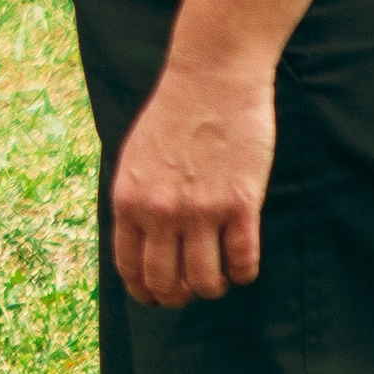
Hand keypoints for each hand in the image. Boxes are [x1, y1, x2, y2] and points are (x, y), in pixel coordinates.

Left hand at [110, 63, 275, 304]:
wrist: (212, 75)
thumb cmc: (175, 113)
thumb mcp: (135, 159)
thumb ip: (136, 201)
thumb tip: (141, 245)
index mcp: (129, 200)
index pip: (129, 268)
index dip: (144, 292)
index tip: (157, 298)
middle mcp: (160, 212)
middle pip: (166, 283)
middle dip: (178, 297)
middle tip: (190, 292)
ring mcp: (201, 210)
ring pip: (205, 282)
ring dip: (212, 288)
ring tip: (219, 278)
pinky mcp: (240, 204)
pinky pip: (243, 261)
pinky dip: (243, 273)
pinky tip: (243, 265)